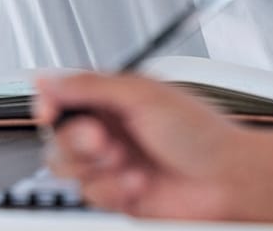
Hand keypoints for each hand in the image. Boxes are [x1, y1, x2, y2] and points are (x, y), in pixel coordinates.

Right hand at [36, 73, 249, 219]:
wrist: (226, 180)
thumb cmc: (201, 134)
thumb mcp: (143, 95)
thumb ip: (90, 86)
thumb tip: (47, 78)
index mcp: (116, 97)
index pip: (65, 96)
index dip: (50, 104)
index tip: (49, 112)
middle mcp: (111, 129)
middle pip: (59, 135)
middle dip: (76, 140)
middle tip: (102, 140)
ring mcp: (113, 163)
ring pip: (68, 168)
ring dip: (96, 167)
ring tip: (125, 161)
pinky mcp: (117, 194)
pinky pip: (90, 194)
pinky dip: (113, 189)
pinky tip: (139, 182)